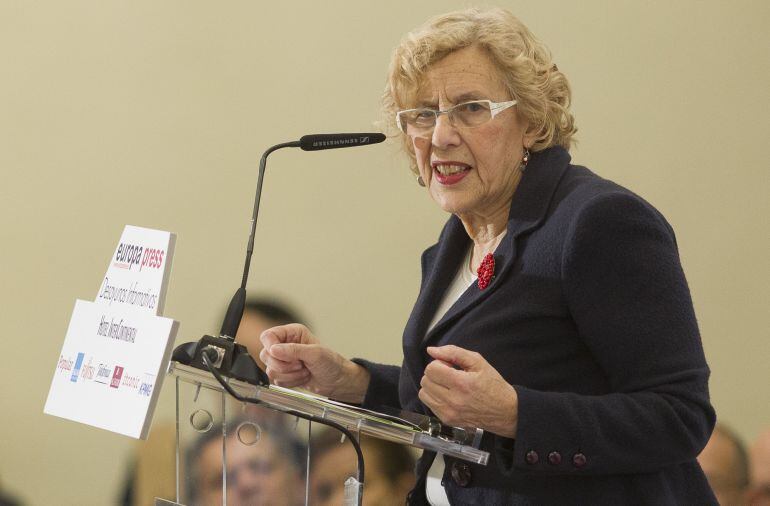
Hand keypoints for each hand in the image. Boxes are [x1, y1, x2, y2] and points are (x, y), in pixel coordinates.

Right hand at [252, 323, 368, 402]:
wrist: (338, 382)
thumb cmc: (332, 363)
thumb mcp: (315, 354)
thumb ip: (293, 350)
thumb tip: (273, 349)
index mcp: (292, 333)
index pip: (268, 336)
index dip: (271, 346)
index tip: (280, 354)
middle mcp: (285, 345)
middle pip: (266, 354)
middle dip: (283, 364)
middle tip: (300, 364)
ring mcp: (283, 361)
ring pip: (270, 370)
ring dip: (289, 375)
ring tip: (305, 371)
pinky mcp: (284, 375)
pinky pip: (276, 381)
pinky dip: (290, 382)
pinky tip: (303, 378)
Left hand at [418, 345, 518, 437]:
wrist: (505, 412)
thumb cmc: (493, 385)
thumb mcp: (478, 362)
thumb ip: (453, 352)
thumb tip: (430, 350)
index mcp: (462, 383)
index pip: (431, 369)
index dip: (439, 363)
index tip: (450, 366)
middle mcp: (453, 400)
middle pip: (425, 380)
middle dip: (435, 374)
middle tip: (450, 375)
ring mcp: (449, 413)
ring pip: (423, 393)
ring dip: (432, 386)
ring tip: (448, 386)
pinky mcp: (447, 420)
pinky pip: (429, 404)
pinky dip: (435, 397)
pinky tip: (448, 396)